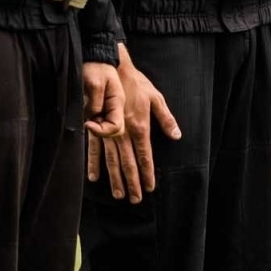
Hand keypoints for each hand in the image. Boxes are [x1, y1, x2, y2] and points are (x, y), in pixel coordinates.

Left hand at [83, 61, 124, 139]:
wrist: (94, 56)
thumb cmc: (95, 67)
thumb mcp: (95, 84)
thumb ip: (95, 103)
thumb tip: (93, 119)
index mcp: (118, 102)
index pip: (116, 127)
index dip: (102, 131)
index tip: (88, 124)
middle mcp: (116, 108)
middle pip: (114, 131)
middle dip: (100, 132)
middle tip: (87, 123)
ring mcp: (109, 108)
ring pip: (107, 128)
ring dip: (97, 129)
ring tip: (87, 121)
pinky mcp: (101, 107)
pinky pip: (100, 123)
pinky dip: (93, 125)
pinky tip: (86, 120)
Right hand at [87, 51, 180, 202]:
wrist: (111, 70)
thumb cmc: (135, 83)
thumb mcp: (156, 97)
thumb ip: (166, 119)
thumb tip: (177, 135)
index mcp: (140, 128)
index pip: (144, 157)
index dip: (147, 174)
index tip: (149, 188)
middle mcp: (123, 134)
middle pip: (128, 164)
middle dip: (132, 183)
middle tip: (135, 200)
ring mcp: (108, 132)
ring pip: (112, 161)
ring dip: (115, 179)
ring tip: (118, 195)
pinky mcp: (96, 128)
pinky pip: (94, 150)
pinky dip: (94, 164)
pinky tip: (94, 178)